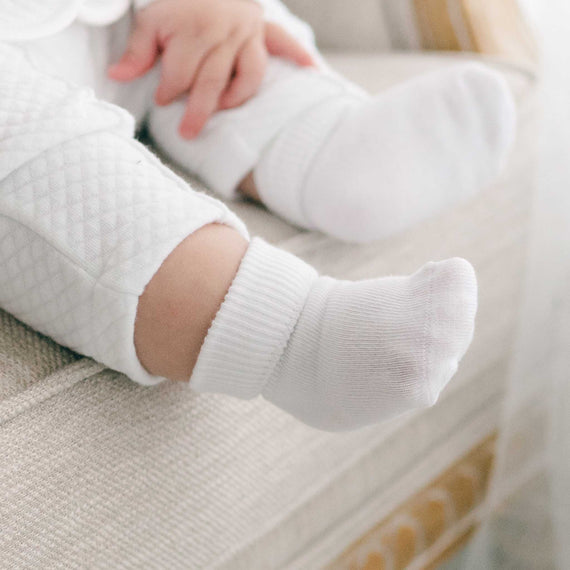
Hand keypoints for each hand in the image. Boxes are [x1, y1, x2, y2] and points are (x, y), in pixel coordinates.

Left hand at [108, 0, 314, 138]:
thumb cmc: (176, 2)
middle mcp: (224, 31)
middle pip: (212, 80)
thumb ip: (137, 51)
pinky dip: (300, 56)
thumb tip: (115, 75)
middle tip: (187, 132)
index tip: (162, 99)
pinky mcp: (264, 29)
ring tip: (225, 107)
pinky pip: (285, 42)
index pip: (180, 72)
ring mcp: (247, 31)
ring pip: (248, 73)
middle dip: (198, 109)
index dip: (168, 90)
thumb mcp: (150, 20)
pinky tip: (312, 72)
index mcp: (192, 29)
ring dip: (238, 95)